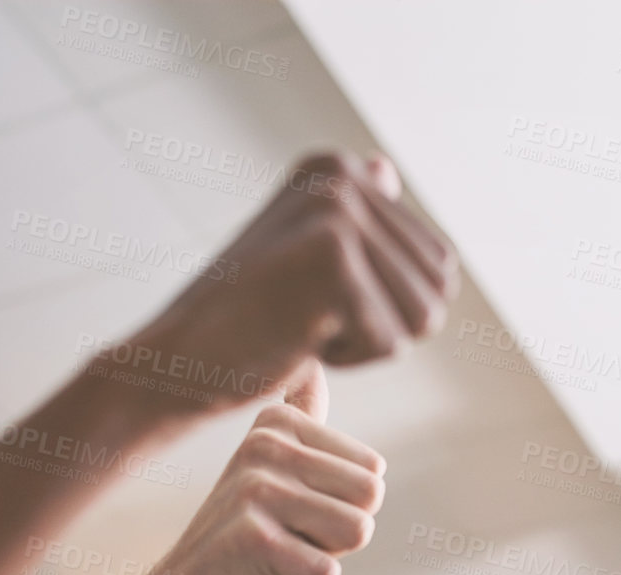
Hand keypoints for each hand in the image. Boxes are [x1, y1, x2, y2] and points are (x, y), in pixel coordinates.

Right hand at [111, 152, 458, 416]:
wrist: (181, 360)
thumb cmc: (247, 318)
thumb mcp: (304, 253)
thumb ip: (354, 215)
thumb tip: (387, 168)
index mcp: (341, 169)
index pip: (439, 265)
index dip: (388, 305)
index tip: (320, 296)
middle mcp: (343, 178)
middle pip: (438, 291)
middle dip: (385, 324)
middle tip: (310, 315)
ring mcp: (337, 214)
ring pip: (422, 319)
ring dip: (368, 342)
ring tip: (305, 322)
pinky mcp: (332, 261)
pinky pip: (390, 343)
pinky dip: (348, 359)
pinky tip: (295, 337)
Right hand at [139, 378, 384, 574]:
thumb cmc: (245, 531)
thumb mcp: (270, 465)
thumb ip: (299, 416)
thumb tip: (314, 363)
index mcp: (278, 423)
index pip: (373, 470)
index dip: (344, 504)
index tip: (295, 510)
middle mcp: (264, 447)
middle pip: (371, 497)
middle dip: (341, 530)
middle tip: (289, 534)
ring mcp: (255, 490)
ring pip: (357, 531)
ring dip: (325, 555)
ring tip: (279, 551)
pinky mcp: (252, 540)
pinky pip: (328, 571)